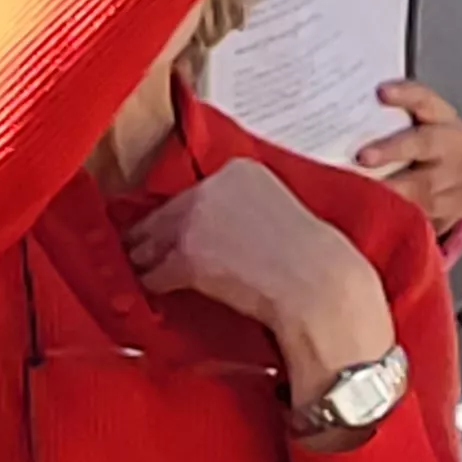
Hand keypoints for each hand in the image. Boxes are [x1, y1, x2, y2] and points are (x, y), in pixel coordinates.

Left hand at [122, 159, 396, 405]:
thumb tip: (216, 228)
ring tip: (142, 270)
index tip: (176, 226)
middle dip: (153, 236)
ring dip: (146, 260)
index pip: (192, 192)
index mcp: (238, 171)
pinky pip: (155, 273)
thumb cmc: (313, 258)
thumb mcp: (276, 210)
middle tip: (141, 250)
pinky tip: (159, 290)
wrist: (319, 285)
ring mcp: (194, 222)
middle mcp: (210, 189)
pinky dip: (155, 284)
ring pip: (151, 243)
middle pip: (164, 214)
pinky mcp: (185, 257)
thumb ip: (240, 208)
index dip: (181, 214)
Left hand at [355, 80, 461, 234]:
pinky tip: (381, 214)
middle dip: (393, 149)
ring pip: (428, 185)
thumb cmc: (413, 149)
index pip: (426, 99)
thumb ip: (377, 122)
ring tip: (361, 193)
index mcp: (442, 117)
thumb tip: (319, 114)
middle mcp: (457, 143)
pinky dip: (404, 214)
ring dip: (393, 190)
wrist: (450, 181)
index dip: (405, 95)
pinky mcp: (461, 205)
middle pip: (427, 142)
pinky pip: (432, 213)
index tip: (380, 92)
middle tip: (363, 157)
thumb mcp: (402, 130)